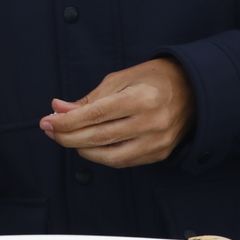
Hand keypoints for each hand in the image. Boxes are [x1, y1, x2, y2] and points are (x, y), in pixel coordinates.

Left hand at [39, 57, 194, 166]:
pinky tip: (87, 146)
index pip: (95, 115)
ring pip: (109, 156)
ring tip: (65, 138)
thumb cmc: (152, 79)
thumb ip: (89, 99)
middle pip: (99, 137)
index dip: (66, 121)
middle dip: (67, 136)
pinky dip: (101, 156)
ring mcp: (158, 142)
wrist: (194, 90)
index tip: (46, 121)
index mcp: (140, 99)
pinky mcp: (160, 153)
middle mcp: (151, 123)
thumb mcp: (120, 79)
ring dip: (81, 149)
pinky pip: (123, 161)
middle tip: (48, 130)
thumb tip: (57, 110)